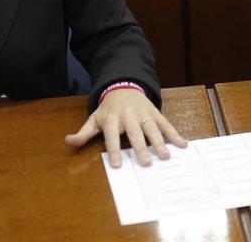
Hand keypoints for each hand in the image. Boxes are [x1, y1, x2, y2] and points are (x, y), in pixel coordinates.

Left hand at [65, 89, 186, 167]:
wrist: (123, 85)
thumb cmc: (108, 109)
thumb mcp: (94, 118)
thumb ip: (83, 133)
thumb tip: (68, 142)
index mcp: (112, 119)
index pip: (112, 137)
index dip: (114, 150)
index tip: (118, 166)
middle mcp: (128, 115)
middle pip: (135, 133)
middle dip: (140, 148)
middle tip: (146, 164)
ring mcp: (143, 113)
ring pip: (152, 128)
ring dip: (160, 142)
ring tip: (165, 156)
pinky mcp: (154, 112)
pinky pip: (165, 123)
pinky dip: (174, 133)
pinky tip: (182, 144)